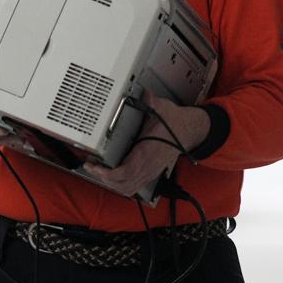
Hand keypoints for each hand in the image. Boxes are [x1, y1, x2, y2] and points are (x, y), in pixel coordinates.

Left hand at [83, 89, 209, 197]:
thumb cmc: (176, 123)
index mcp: (146, 152)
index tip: (94, 167)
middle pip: (122, 184)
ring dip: (112, 184)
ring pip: (128, 188)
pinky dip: (121, 185)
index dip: (107, 173)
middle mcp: (148, 166)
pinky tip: (112, 178)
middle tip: (91, 167)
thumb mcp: (162, 109)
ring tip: (99, 172)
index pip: (125, 171)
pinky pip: (134, 186)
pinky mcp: (151, 172)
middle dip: (104, 178)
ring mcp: (150, 171)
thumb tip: (144, 93)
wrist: (190, 131)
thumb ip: (150, 101)